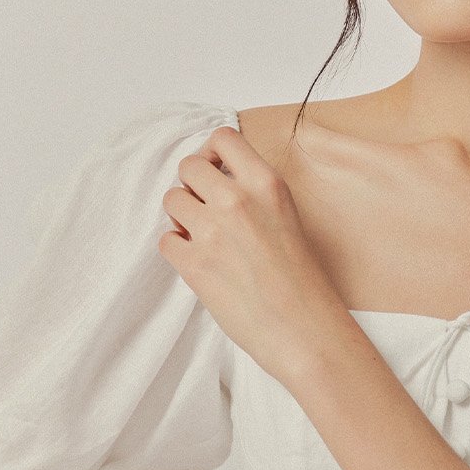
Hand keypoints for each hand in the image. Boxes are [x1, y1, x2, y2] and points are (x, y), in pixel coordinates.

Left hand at [157, 125, 354, 386]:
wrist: (304, 330)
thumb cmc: (303, 282)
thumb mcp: (288, 219)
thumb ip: (255, 195)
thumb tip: (218, 184)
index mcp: (266, 184)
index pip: (222, 138)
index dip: (212, 154)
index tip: (215, 172)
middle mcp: (237, 200)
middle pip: (188, 166)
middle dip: (192, 186)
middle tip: (205, 209)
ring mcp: (212, 231)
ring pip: (171, 200)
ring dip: (181, 217)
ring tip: (202, 237)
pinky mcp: (194, 264)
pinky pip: (165, 240)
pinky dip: (177, 250)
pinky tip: (199, 261)